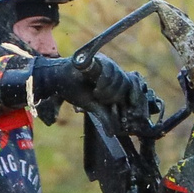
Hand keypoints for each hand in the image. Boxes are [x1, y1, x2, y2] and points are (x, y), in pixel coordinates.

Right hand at [34, 53, 156, 119]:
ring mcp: (106, 62)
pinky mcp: (97, 58)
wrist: (58, 81)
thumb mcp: (93, 107)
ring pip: (118, 77)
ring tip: (96, 94)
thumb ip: (104, 116)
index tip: (133, 104)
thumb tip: (112, 134)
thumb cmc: (76, 91)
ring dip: (108, 91)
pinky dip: (104, 83)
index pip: (132, 85)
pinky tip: (96, 90)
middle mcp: (113, 70)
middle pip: (125, 82)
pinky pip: (108, 70)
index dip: (135, 93)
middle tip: (101, 99)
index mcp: (114, 81)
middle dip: (115, 95)